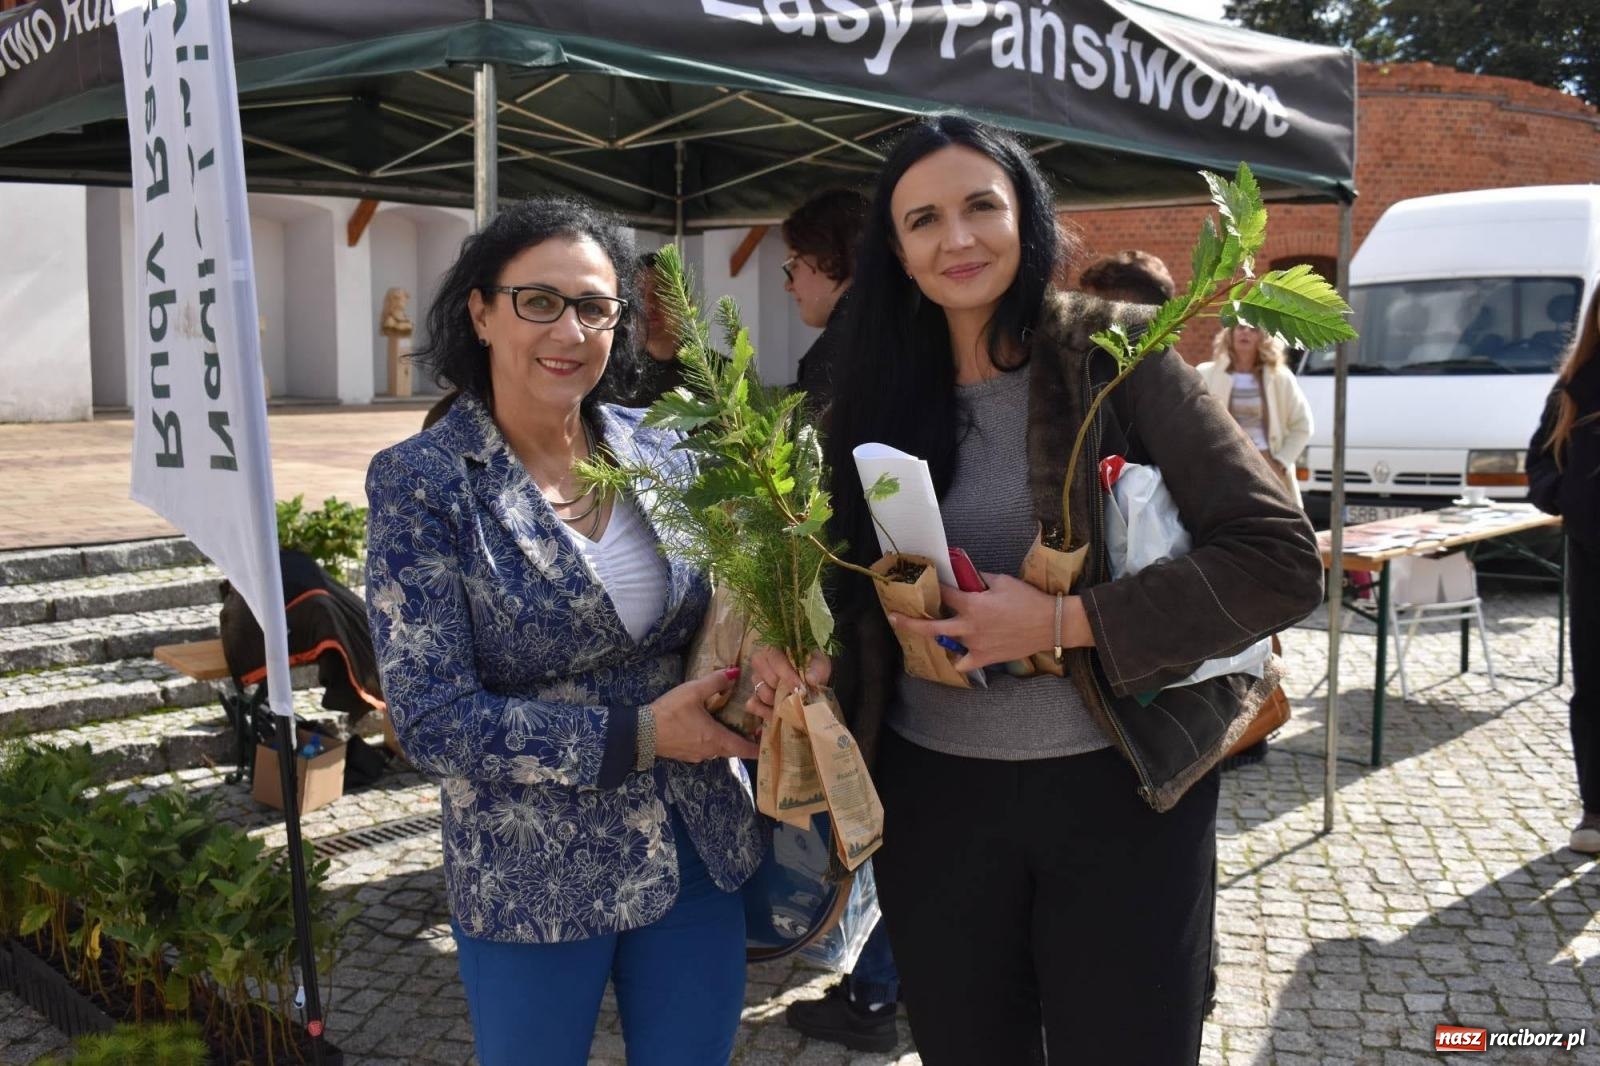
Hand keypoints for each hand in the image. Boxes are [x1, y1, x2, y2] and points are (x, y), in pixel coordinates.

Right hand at [652, 668, 758, 761]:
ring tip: (732, 726)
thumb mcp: (693, 692)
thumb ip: (715, 682)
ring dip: (727, 741)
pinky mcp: (685, 754)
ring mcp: (696, 755)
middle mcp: (709, 751)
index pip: (744, 749)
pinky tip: (707, 729)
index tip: (768, 742)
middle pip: (732, 750)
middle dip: (744, 742)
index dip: (757, 747)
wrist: (641, 731)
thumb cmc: (670, 712)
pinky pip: (705, 750)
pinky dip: (712, 742)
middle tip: (753, 729)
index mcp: (716, 738)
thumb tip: (736, 672)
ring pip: (718, 750)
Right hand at [746, 644, 831, 716]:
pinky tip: (773, 713)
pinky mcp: (757, 696)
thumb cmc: (814, 666)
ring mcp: (758, 679)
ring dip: (775, 700)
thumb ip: (817, 669)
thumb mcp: (820, 664)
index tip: (799, 688)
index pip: (774, 658)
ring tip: (790, 703)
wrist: (815, 679)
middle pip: (764, 675)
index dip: (786, 674)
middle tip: (797, 695)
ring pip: (760, 690)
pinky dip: (762, 710)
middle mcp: (762, 661)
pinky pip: (753, 704)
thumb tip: (810, 679)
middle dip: (781, 688)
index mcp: (776, 647)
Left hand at [889, 573, 1092, 671]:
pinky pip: (963, 663)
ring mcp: (975, 645)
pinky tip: (958, 654)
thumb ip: (980, 578)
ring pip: (946, 644)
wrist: (1050, 624)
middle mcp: (968, 626)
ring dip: (938, 636)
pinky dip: (959, 660)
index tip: (922, 581)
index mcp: (972, 604)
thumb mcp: (1002, 580)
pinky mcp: (985, 658)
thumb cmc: (1028, 599)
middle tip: (893, 618)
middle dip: (909, 621)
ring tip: (931, 631)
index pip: (943, 594)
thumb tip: (965, 575)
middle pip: (930, 626)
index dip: (932, 586)